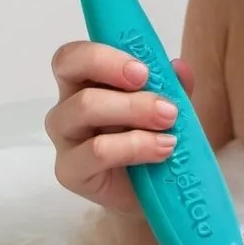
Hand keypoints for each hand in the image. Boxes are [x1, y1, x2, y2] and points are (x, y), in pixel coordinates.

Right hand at [44, 40, 193, 214]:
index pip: (75, 53)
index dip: (105, 53)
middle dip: (114, 69)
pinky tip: (163, 149)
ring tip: (168, 121)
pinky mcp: (69, 171)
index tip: (144, 68)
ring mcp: (65, 137)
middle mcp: (68, 103)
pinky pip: (97, 150)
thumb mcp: (170, 104)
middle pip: (69, 66)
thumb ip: (173, 84)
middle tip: (151, 84)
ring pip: (85, 106)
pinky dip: (136, 146)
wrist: (154, 191)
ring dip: (134, 109)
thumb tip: (178, 66)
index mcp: (86, 80)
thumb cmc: (154, 136)